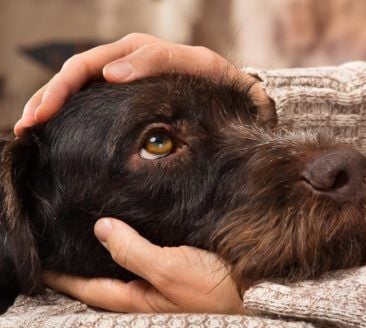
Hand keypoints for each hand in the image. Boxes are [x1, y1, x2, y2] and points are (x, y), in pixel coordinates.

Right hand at [16, 33, 271, 135]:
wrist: (234, 94)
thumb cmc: (217, 80)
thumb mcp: (196, 64)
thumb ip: (157, 62)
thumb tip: (111, 73)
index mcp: (134, 52)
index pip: (85, 66)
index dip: (60, 89)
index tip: (41, 115)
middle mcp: (124, 64)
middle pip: (73, 77)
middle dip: (47, 100)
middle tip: (26, 128)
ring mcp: (124, 82)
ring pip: (79, 91)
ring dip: (52, 108)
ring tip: (31, 132)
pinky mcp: (128, 101)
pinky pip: (94, 104)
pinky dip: (72, 116)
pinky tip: (59, 132)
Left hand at [43, 218, 243, 313]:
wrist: (254, 292)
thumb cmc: (214, 289)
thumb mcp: (170, 270)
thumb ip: (133, 251)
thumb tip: (101, 229)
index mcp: (138, 299)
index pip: (89, 287)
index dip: (63, 275)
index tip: (43, 262)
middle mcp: (144, 293)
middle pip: (103, 278)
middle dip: (81, 263)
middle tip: (61, 243)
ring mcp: (160, 283)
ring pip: (124, 266)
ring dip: (106, 252)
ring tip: (90, 234)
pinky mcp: (177, 270)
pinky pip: (145, 257)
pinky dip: (131, 246)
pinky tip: (132, 231)